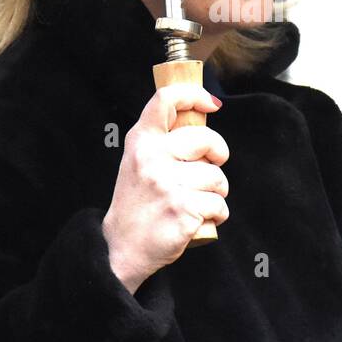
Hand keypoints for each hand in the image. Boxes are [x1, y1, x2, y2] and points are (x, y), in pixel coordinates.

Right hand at [102, 82, 228, 293]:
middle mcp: (152, 158)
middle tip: (212, 167)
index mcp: (141, 141)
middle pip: (207, 139)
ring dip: (217, 192)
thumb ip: (162, 139)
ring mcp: (167, 184)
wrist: (122, 246)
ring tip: (200, 200)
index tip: (212, 104)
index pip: (166, 100)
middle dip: (218, 154)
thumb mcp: (138, 161)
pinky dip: (217, 214)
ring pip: (217, 177)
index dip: (194, 95)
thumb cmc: (138, 200)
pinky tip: (202, 219)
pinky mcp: (183, 210)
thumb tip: (201, 114)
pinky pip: (219, 204)